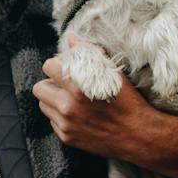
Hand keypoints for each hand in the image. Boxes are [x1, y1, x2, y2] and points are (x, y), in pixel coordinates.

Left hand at [35, 33, 155, 160]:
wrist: (138, 136)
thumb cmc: (129, 102)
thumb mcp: (113, 74)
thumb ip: (90, 54)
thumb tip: (71, 38)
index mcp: (79, 89)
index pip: (48, 67)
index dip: (56, 65)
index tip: (64, 67)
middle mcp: (68, 108)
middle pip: (39, 88)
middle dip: (50, 84)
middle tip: (63, 85)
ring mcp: (66, 125)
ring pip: (43, 106)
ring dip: (53, 100)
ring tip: (69, 99)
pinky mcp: (67, 138)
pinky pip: (52, 122)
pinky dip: (60, 117)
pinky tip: (77, 115)